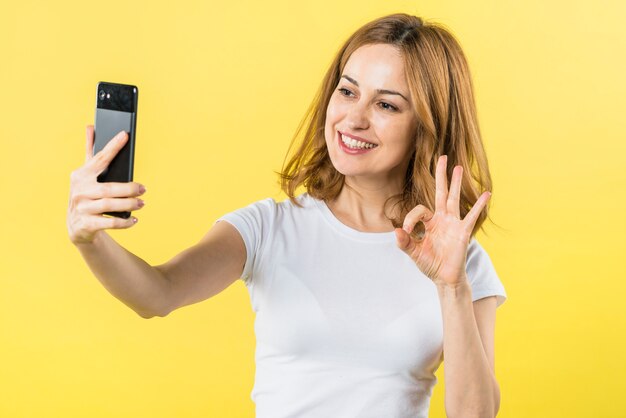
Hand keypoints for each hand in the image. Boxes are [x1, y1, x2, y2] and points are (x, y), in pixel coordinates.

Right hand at [67, 125, 145, 244]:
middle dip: (129, 189)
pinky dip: (125, 222)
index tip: (125, 135)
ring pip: (110, 205)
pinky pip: (110, 222)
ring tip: (142, 203)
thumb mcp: (87, 174)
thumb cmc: (87, 194)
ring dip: (129, 204)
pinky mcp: (87, 224)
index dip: (113, 147)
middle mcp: (79, 190)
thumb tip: (91, 126)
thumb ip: (90, 152)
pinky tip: (134, 219)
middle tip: (144, 189)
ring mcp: (82, 208)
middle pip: (109, 188)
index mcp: (80, 175)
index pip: (99, 159)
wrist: (77, 226)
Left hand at [394, 155, 490, 287]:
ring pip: (454, 199)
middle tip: (442, 157)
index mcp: (429, 222)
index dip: (410, 218)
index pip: (419, 210)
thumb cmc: (430, 264)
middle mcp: (442, 219)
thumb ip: (404, 243)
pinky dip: (479, 205)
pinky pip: (471, 216)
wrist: (444, 278)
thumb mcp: (413, 253)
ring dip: (456, 183)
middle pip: (440, 192)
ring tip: (458, 166)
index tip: (405, 231)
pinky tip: (486, 194)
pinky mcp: (463, 232)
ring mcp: (453, 223)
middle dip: (440, 175)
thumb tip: (396, 231)